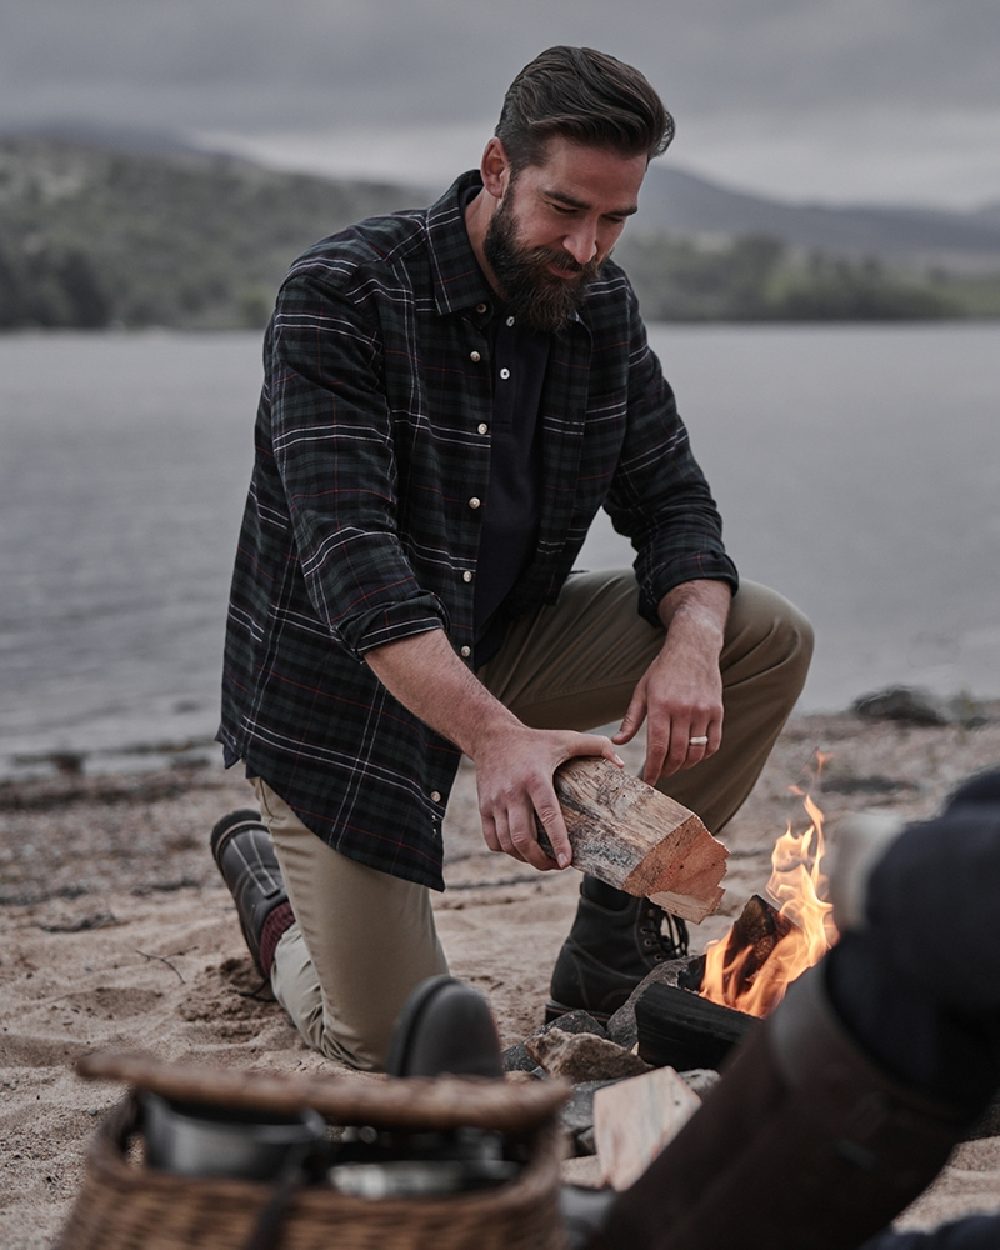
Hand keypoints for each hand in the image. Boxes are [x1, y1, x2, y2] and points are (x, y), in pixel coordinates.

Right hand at [474, 726, 623, 870]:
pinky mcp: (483, 807)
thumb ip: (596, 747)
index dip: (558, 841)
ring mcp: (495, 802)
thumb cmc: (534, 741)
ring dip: (525, 858)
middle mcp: (512, 792)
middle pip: (522, 837)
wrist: (492, 737)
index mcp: (535, 778)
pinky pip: (492, 840)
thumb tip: (622, 765)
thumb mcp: (565, 739)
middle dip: (539, 860)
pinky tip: (520, 850)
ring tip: (542, 861)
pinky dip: (506, 851)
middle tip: (556, 866)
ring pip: (507, 843)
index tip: (567, 862)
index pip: (547, 814)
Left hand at [614, 635, 723, 783]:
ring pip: (696, 752)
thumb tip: (617, 742)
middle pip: (677, 753)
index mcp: (660, 705)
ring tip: (675, 766)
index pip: (657, 747)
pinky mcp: (717, 711)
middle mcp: (683, 710)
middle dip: (667, 770)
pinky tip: (693, 756)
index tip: (649, 782)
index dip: (653, 769)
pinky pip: (713, 743)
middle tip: (660, 775)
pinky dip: (703, 755)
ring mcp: (703, 711)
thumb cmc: (662, 670)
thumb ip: (631, 719)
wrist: (693, 648)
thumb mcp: (642, 691)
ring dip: (685, 765)